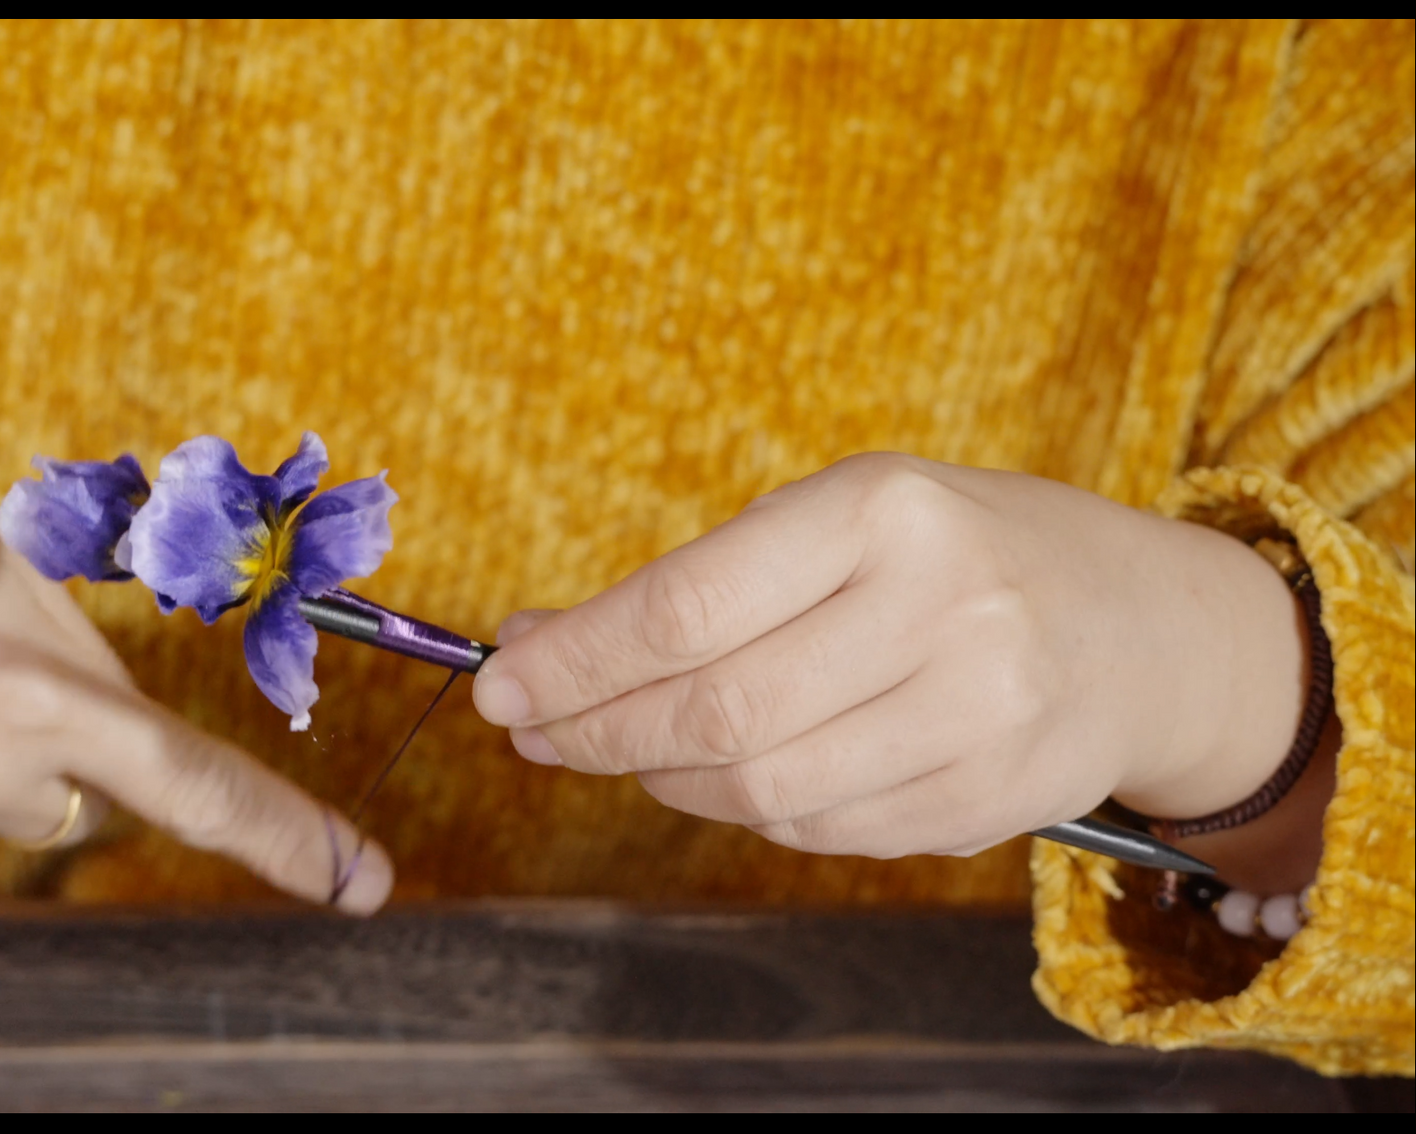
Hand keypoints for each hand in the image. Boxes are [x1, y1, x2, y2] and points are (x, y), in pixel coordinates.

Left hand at [472, 453, 1318, 882]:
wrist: (1143, 625)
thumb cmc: (955, 552)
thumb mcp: (843, 519)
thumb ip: (703, 581)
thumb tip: (539, 644)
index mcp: (886, 509)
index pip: (690, 605)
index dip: (578, 661)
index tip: (501, 685)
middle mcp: (945, 609)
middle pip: (716, 711)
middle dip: (598, 731)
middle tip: (536, 731)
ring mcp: (981, 714)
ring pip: (762, 790)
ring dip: (662, 777)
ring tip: (623, 746)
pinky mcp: (994, 800)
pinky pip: (821, 833)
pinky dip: (745, 812)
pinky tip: (720, 775)